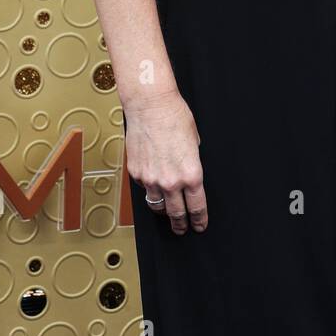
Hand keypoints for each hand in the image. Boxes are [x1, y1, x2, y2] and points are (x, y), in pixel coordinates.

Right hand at [125, 93, 207, 233]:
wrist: (151, 107)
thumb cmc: (175, 118)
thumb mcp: (195, 142)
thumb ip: (192, 163)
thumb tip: (188, 174)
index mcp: (191, 174)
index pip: (197, 207)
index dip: (199, 220)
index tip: (199, 226)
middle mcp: (171, 181)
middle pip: (176, 213)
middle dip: (181, 224)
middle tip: (183, 229)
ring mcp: (151, 179)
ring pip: (157, 206)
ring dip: (163, 211)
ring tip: (167, 213)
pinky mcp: (136, 174)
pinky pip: (144, 189)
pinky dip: (150, 189)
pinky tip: (153, 185)